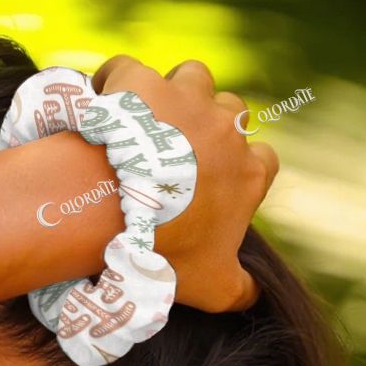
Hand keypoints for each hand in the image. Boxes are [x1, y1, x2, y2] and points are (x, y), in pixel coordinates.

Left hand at [91, 55, 277, 312]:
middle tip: (170, 160)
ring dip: (173, 95)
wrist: (115, 215)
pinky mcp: (141, 82)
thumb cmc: (167, 252)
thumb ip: (241, 291)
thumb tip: (255, 296)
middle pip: (231, 112)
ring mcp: (186, 98)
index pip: (264, 160)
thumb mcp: (211, 288)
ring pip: (193, 78)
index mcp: (249, 172)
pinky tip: (101, 107)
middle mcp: (227, 127)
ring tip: (144, 125)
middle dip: (207, 129)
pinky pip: (128, 69)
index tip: (212, 188)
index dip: (241, 170)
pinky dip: (116, 83)